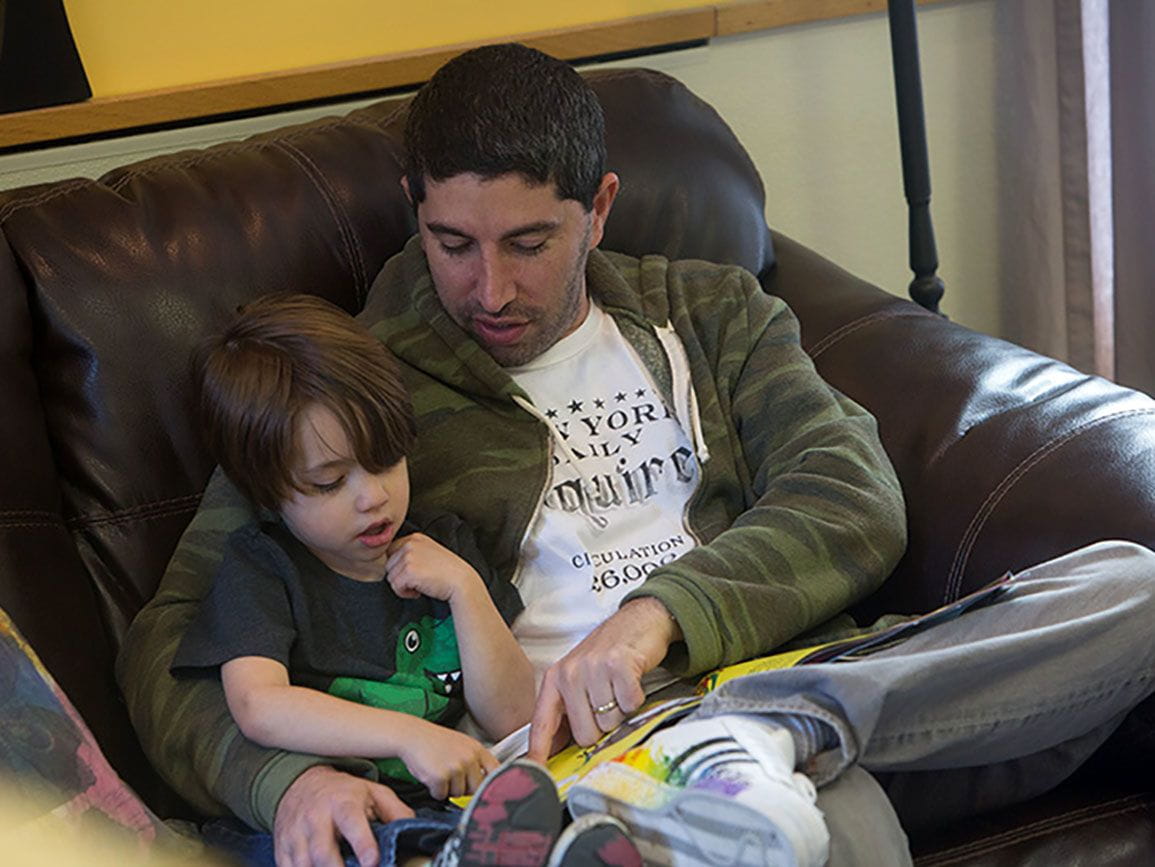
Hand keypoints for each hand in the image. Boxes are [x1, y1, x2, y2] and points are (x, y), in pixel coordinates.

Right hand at [273, 765, 413, 866]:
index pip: (351, 822)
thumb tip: (413, 830)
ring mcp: (296, 835)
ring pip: (304, 864)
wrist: (300, 784)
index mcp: (342, 803)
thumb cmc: (342, 792)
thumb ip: (395, 811)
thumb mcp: (373, 792)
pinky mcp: (283, 848)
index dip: (362, 844)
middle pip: (323, 852)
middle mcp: (316, 818)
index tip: (372, 861)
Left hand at [385, 533, 480, 602]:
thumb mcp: (429, 552)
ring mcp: (409, 556)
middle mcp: (410, 544)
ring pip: (390, 577)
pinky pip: (395, 586)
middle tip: (418, 581)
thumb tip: (392, 563)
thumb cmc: (448, 572)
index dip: (400, 566)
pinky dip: (405, 593)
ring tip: (420, 585)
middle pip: (389, 565)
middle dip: (400, 576)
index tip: (414, 573)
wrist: (461, 582)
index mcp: (415, 537)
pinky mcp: (409, 571)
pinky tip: (419, 591)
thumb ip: (412, 552)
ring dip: (403, 586)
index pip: (391, 552)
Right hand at [400, 723, 499, 799]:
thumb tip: (488, 783)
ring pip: (458, 794)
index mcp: (477, 749)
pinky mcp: (440, 777)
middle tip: (452, 776)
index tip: (492, 792)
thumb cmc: (435, 742)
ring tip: (440, 770)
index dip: (495, 784)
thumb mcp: (461, 744)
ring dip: (448, 788)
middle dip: (465, 788)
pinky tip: (430, 774)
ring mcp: (455, 767)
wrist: (412, 735)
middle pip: (476, 788)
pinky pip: (441, 795)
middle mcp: (469, 758)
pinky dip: (435, 790)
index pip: (496, 771)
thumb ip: (475, 761)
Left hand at [527, 597, 680, 761]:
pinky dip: (635, 699)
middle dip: (601, 726)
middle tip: (607, 701)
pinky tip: (630, 681)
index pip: (542, 723)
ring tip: (618, 688)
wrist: (637, 621)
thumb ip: (568, 710)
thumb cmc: (608, 653)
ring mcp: (594, 668)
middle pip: (584, 734)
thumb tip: (558, 749)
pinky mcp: (619, 665)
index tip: (535, 773)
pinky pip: (629, 705)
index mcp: (555, 679)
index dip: (538, 752)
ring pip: (609, 722)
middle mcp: (570, 673)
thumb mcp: (579, 677)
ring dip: (620, 711)